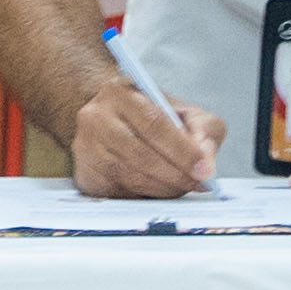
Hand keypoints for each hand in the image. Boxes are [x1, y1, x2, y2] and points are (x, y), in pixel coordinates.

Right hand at [67, 75, 222, 198]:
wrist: (110, 121)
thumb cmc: (151, 116)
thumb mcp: (182, 111)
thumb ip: (203, 129)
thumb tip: (206, 161)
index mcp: (120, 93)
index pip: (154, 124)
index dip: (182, 150)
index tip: (204, 169)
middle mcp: (96, 117)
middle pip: (141, 155)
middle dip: (175, 175)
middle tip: (197, 184)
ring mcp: (85, 148)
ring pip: (130, 177)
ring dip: (163, 188)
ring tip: (182, 187)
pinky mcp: (85, 174)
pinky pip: (120, 193)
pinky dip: (145, 196)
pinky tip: (158, 191)